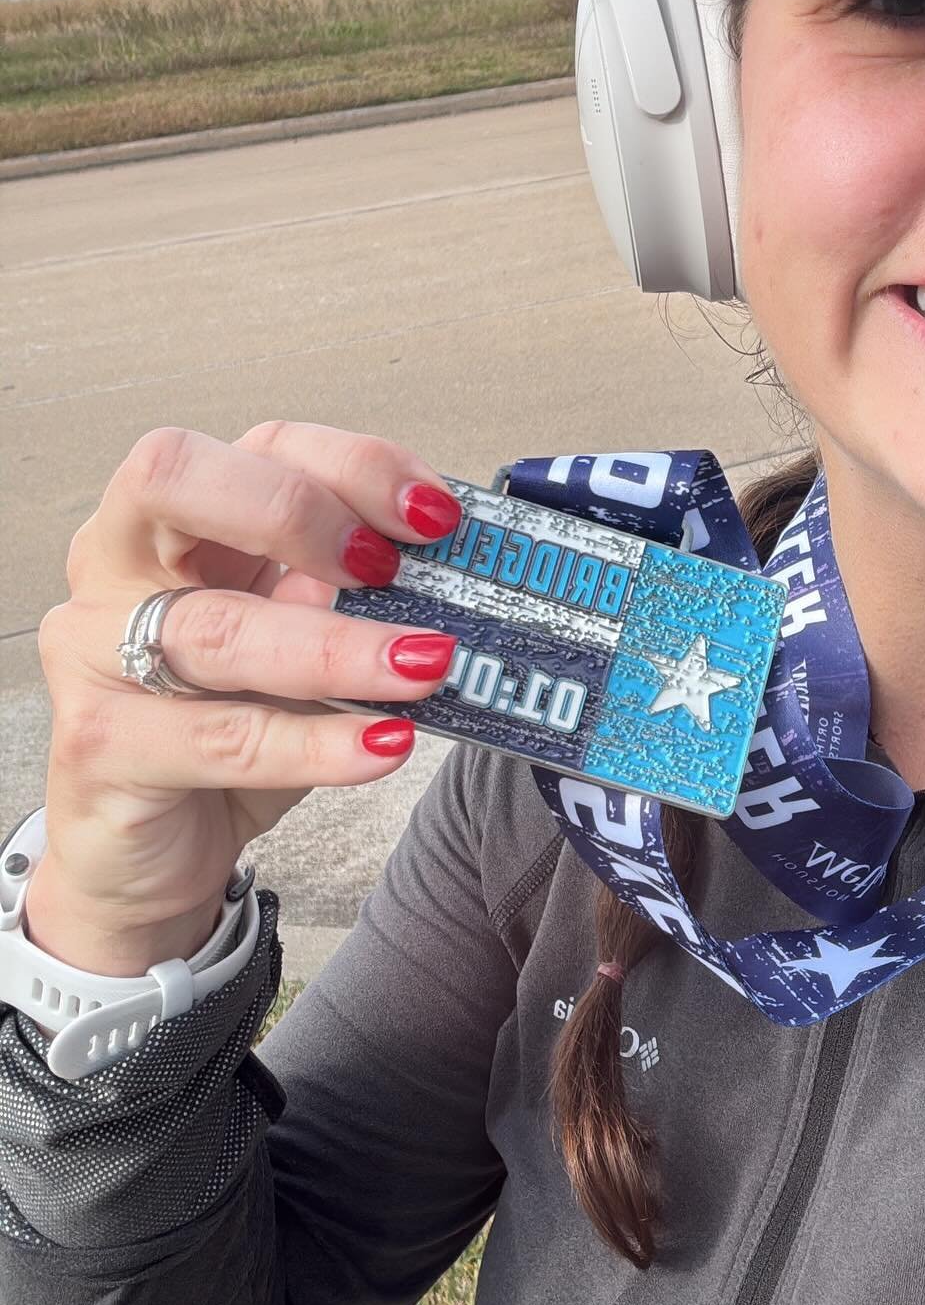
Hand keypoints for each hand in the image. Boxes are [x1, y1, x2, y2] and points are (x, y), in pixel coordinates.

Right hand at [30, 421, 463, 973]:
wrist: (147, 858)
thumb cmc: (225, 731)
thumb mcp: (299, 648)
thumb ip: (348, 599)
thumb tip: (454, 568)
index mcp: (170, 520)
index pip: (257, 446)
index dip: (351, 466)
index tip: (434, 514)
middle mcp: (112, 568)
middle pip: (176, 481)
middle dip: (296, 512)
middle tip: (389, 568)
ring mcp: (90, 655)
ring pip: (214, 630)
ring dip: (336, 648)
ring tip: (425, 665)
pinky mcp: (99, 748)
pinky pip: (220, 737)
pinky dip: (315, 743)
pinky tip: (385, 743)